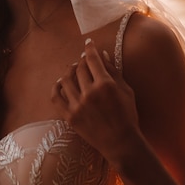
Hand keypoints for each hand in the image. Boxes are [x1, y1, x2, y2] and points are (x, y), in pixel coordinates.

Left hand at [51, 38, 140, 161]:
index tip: (88, 43)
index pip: (92, 59)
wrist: (120, 142)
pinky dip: (56, 87)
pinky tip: (60, 83)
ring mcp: (78, 105)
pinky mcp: (70, 116)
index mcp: (105, 84)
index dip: (89, 48)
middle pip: (80, 68)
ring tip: (73, 69)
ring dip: (69, 71)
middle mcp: (89, 92)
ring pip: (66, 79)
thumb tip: (102, 54)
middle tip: (84, 59)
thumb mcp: (126, 90)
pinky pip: (56, 97)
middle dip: (82, 60)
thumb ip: (113, 71)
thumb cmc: (127, 115)